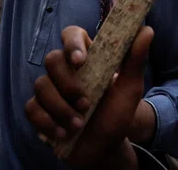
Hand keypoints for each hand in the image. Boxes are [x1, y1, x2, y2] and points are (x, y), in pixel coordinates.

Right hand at [25, 25, 153, 167]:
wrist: (106, 147)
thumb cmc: (117, 113)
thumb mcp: (131, 88)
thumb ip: (136, 59)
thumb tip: (146, 29)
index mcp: (86, 58)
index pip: (71, 35)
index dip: (71, 43)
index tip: (80, 61)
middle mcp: (65, 70)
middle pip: (52, 60)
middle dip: (68, 85)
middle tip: (86, 104)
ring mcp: (50, 90)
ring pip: (40, 85)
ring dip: (60, 108)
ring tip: (79, 124)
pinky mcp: (40, 109)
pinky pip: (31, 108)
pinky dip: (47, 122)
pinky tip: (63, 133)